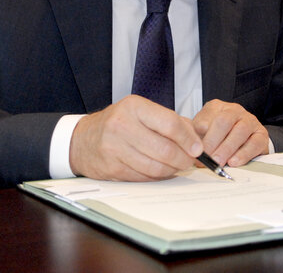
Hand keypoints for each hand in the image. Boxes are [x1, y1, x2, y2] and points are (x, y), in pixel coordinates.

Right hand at [69, 95, 202, 181]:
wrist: (83, 139)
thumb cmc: (118, 122)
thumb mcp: (141, 111)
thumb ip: (170, 120)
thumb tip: (196, 138)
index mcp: (134, 107)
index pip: (170, 124)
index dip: (188, 138)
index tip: (197, 148)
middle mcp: (123, 125)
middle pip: (164, 149)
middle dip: (183, 158)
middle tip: (189, 161)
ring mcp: (115, 148)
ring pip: (155, 167)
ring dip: (172, 170)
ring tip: (177, 166)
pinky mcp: (112, 168)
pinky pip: (143, 177)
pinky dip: (157, 177)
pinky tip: (161, 171)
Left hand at [192, 100, 268, 166]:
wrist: (246, 139)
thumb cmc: (220, 137)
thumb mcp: (205, 133)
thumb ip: (198, 138)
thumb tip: (193, 151)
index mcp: (217, 107)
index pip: (206, 117)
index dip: (198, 134)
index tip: (193, 151)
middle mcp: (235, 110)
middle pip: (224, 121)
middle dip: (213, 141)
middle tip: (207, 157)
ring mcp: (250, 120)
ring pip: (240, 130)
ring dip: (227, 148)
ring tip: (218, 162)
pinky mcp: (262, 134)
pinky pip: (254, 143)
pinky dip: (243, 154)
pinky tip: (233, 162)